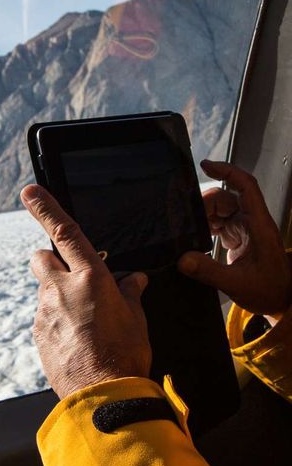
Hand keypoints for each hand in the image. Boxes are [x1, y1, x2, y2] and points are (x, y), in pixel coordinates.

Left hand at [20, 185, 150, 398]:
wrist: (104, 397)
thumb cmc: (126, 355)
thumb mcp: (137, 318)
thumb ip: (131, 292)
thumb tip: (135, 279)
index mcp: (91, 278)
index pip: (65, 232)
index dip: (45, 208)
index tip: (30, 193)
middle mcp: (62, 289)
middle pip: (41, 258)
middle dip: (50, 260)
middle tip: (70, 277)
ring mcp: (45, 313)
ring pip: (44, 292)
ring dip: (58, 298)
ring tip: (83, 324)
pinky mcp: (38, 335)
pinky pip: (44, 318)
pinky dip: (56, 322)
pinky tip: (76, 341)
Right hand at [178, 160, 291, 315]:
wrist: (281, 300)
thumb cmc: (269, 290)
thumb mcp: (238, 284)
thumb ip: (209, 271)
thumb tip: (183, 260)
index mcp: (259, 225)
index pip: (246, 187)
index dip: (227, 171)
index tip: (206, 165)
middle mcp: (253, 222)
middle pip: (226, 198)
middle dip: (205, 204)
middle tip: (185, 219)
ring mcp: (246, 229)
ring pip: (221, 210)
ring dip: (203, 216)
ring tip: (188, 229)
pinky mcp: (239, 238)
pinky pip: (220, 223)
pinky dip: (206, 226)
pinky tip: (195, 236)